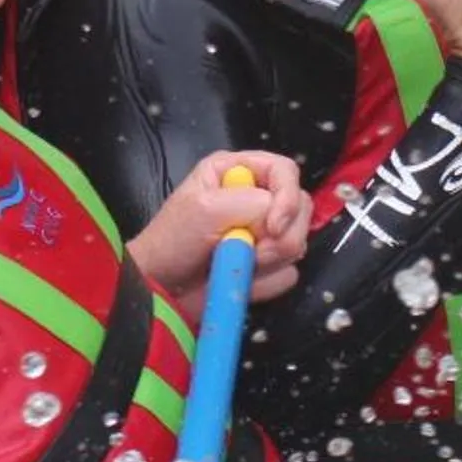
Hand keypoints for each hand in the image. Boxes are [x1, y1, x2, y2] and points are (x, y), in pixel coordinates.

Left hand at [127, 150, 308, 330]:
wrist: (161, 290)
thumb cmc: (172, 241)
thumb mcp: (205, 209)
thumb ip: (249, 202)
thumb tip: (278, 220)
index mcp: (237, 172)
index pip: (286, 171)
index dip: (287, 198)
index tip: (273, 227)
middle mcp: (255, 198)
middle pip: (300, 208)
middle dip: (280, 235)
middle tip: (252, 252)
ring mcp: (263, 234)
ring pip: (297, 243)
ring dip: (269, 260)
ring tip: (235, 264)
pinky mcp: (266, 266)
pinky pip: (287, 273)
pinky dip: (266, 282)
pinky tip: (241, 281)